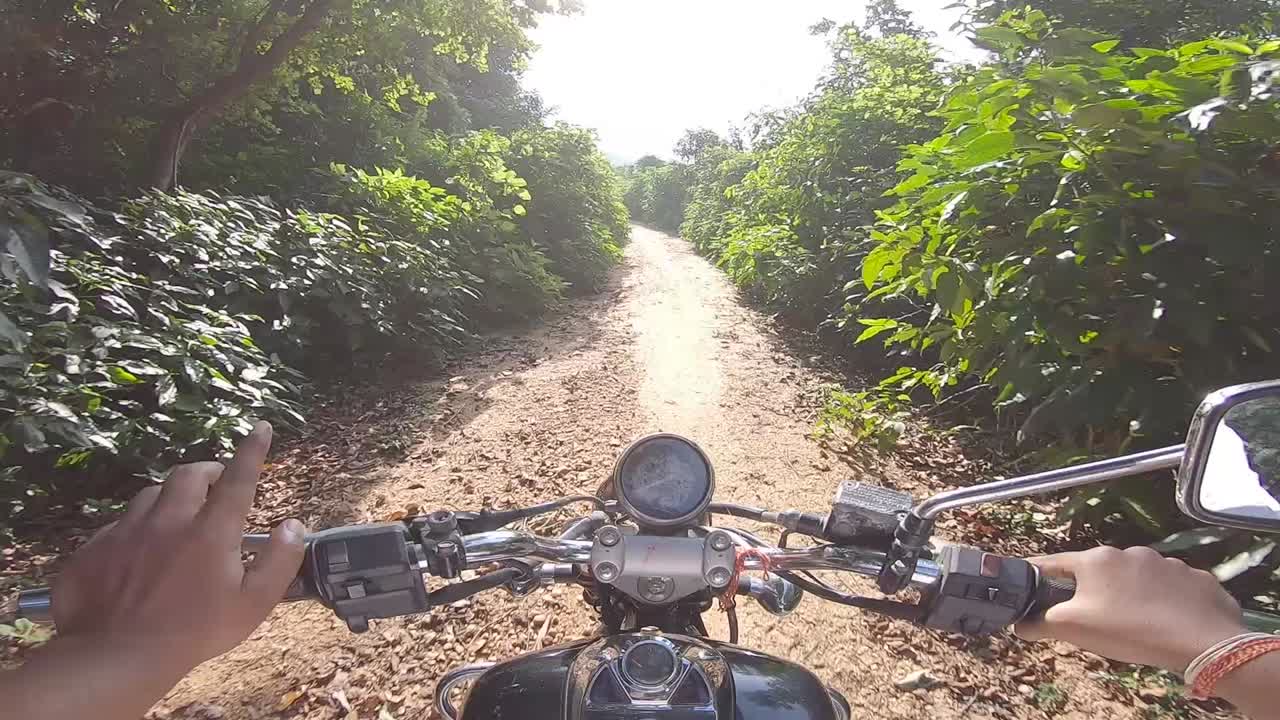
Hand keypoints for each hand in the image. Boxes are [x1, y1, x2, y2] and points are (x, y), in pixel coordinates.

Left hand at [51, 421, 304, 671]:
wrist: (115, 656)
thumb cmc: (194, 633)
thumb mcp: (252, 605)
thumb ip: (279, 561)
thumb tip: (294, 526)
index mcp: (210, 532)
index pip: (238, 479)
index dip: (252, 450)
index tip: (261, 427)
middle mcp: (168, 521)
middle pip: (188, 475)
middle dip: (206, 472)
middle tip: (215, 483)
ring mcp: (126, 532)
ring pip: (150, 496)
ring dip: (169, 498)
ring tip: (176, 519)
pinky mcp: (95, 548)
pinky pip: (117, 526)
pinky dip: (135, 530)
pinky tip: (138, 553)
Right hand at [1015, 545, 1245, 671]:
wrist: (1201, 641)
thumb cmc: (1128, 629)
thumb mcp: (1074, 629)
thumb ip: (1040, 623)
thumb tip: (1019, 624)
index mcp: (1095, 560)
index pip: (1054, 563)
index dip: (1039, 575)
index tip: (1030, 585)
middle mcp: (1129, 552)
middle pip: (1098, 571)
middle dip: (1092, 591)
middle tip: (1093, 618)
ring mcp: (1166, 562)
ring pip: (1136, 578)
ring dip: (1131, 595)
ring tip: (1135, 623)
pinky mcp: (1195, 577)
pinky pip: (1171, 587)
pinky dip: (1164, 600)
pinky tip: (1166, 620)